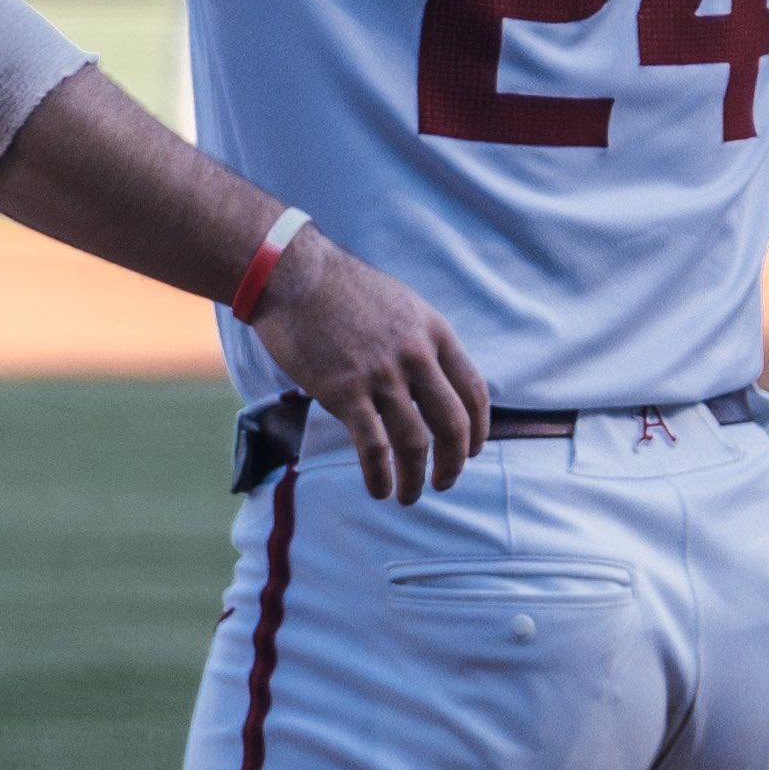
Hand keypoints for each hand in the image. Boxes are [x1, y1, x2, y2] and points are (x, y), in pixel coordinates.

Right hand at [245, 239, 486, 500]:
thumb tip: (431, 379)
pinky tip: (379, 489)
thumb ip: (421, 341)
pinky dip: (381, 476)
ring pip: (415, 443)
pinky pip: (373, 447)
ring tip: (409, 495)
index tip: (470, 451)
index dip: (477, 430)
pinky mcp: (344, 391)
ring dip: (416, 478)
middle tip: (445, 481)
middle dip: (454, 462)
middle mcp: (415, 356)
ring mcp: (381, 375)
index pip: (473, 391)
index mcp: (434, 333)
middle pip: (452, 424)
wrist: (291, 274)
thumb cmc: (340, 289)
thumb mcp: (400, 304)